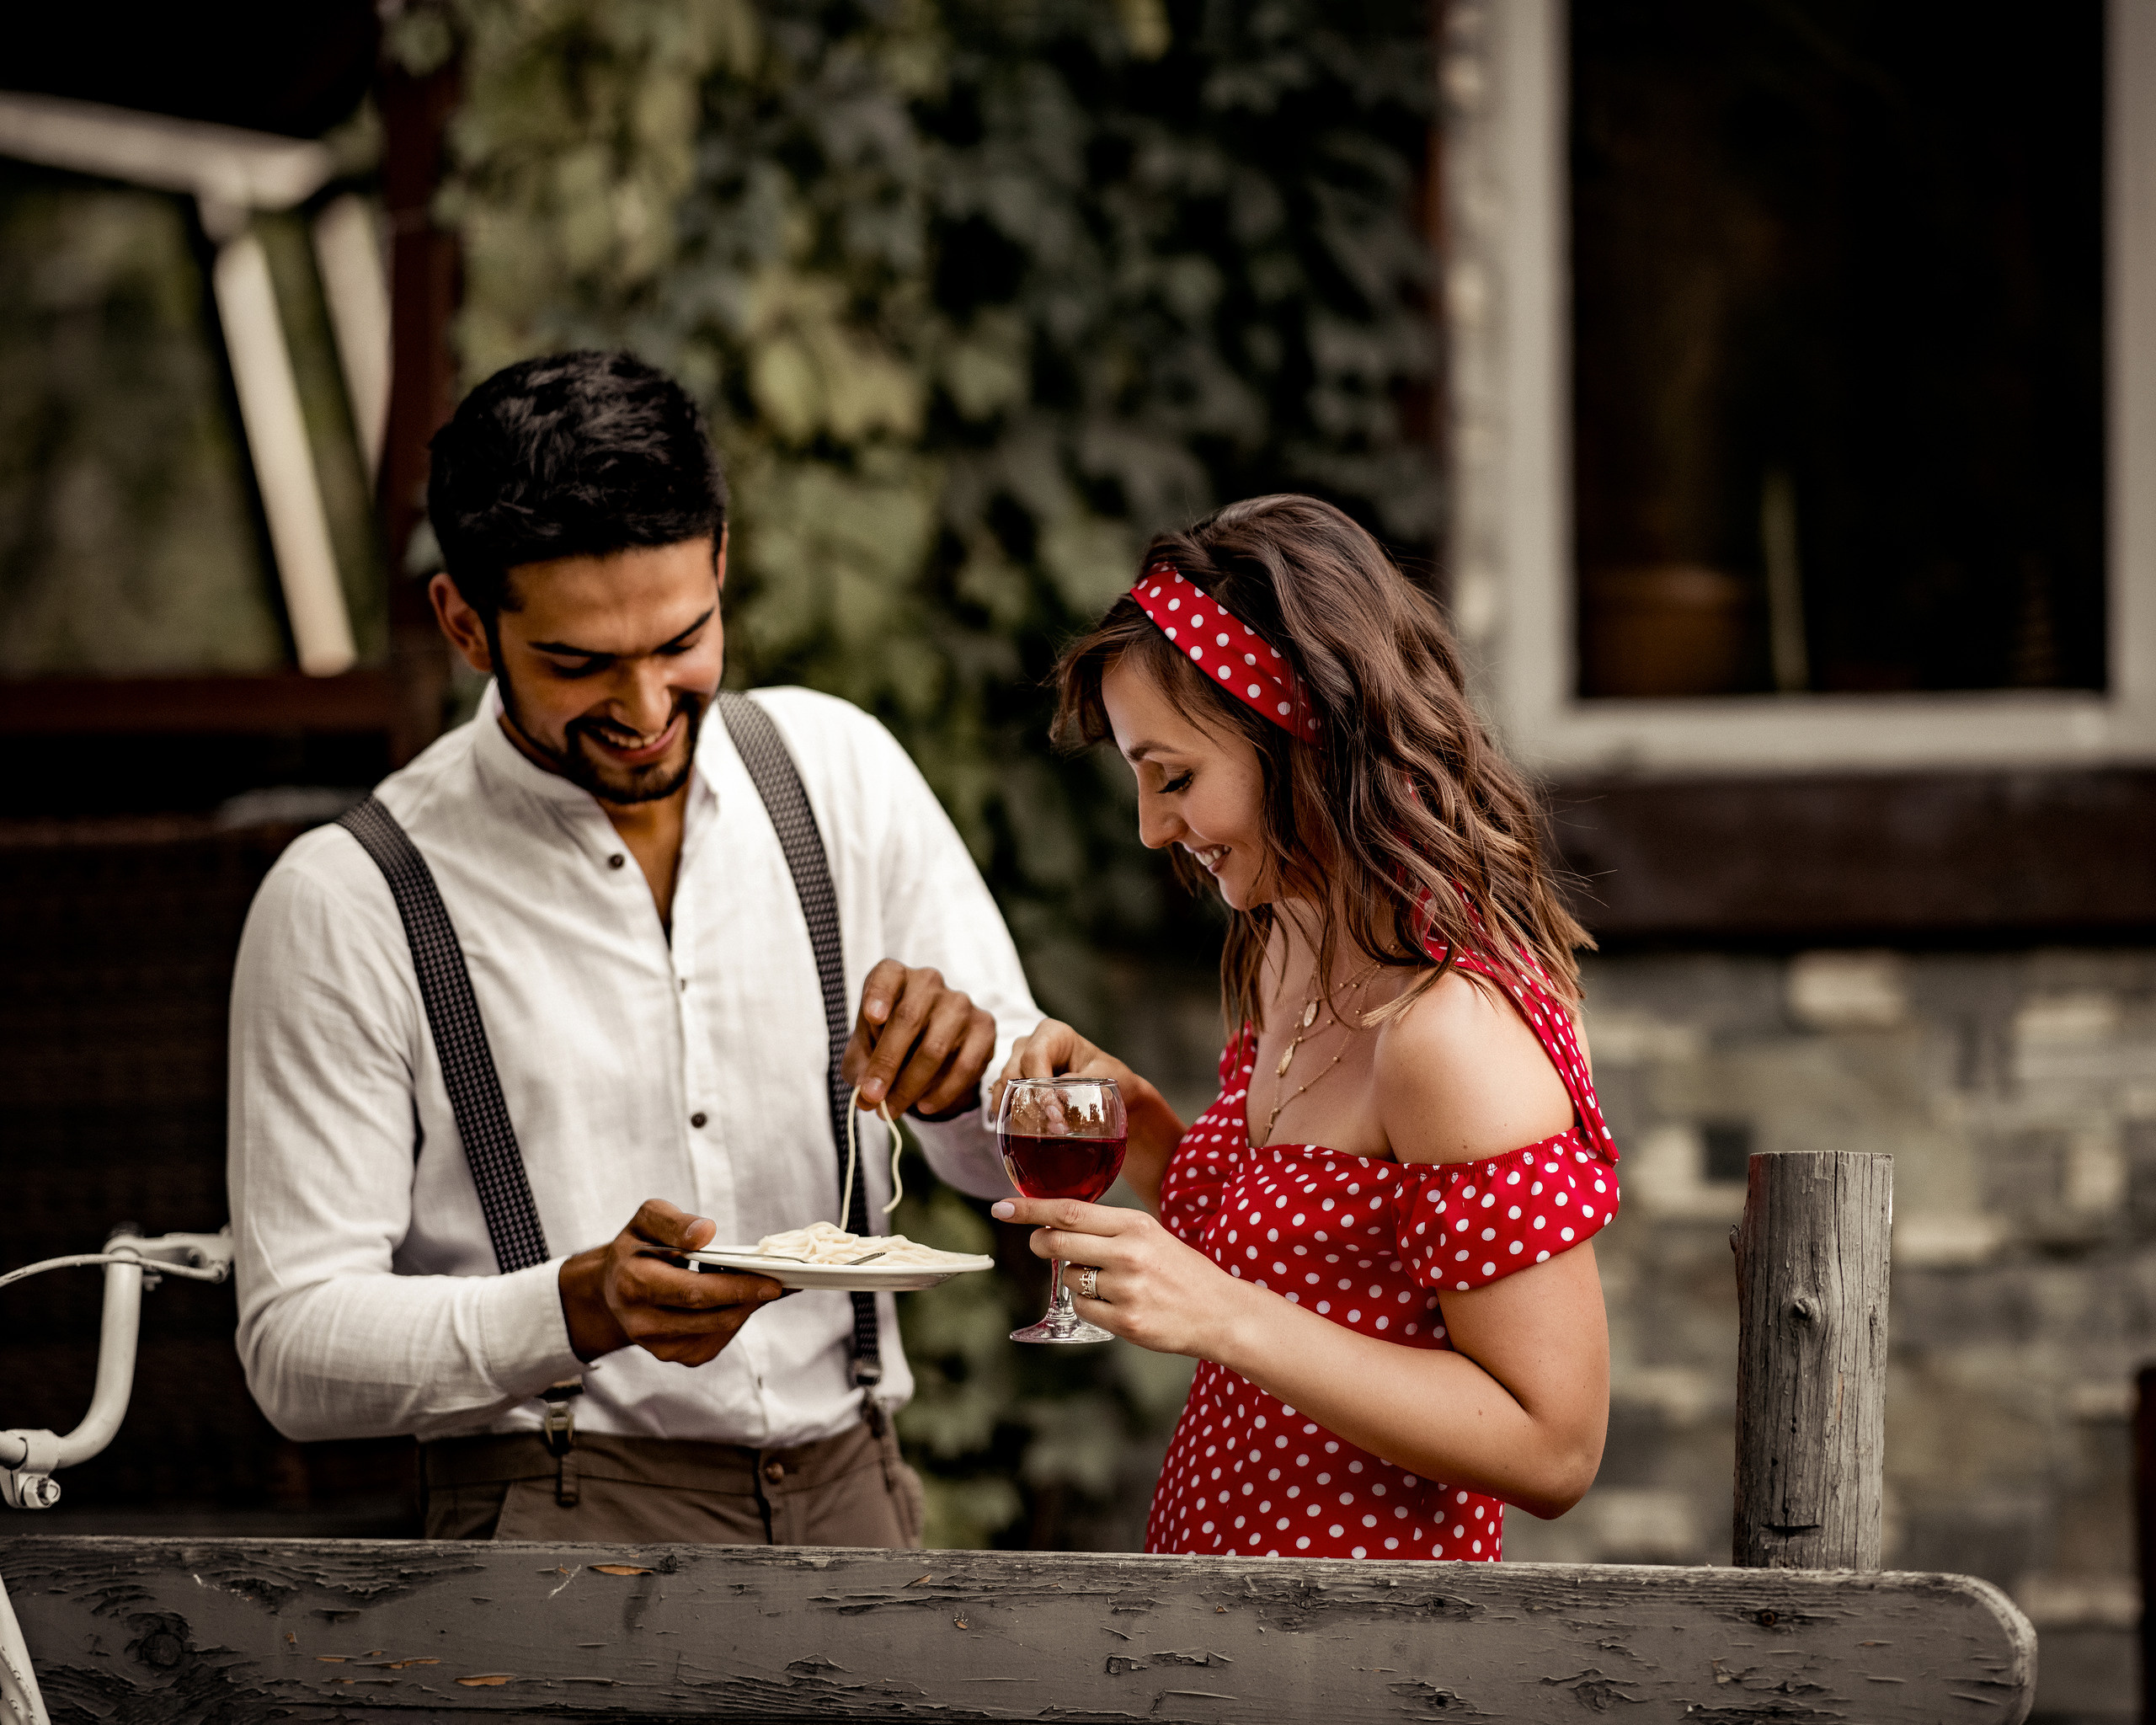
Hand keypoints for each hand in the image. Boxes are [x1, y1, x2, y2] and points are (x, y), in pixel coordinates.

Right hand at [557, 1199, 782, 1365]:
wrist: (613, 1289)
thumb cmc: (636, 1249)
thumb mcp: (647, 1221)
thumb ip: (674, 1222)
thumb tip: (706, 1231)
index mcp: (634, 1284)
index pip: (693, 1292)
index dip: (736, 1287)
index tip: (773, 1280)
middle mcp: (643, 1323)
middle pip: (712, 1316)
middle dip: (750, 1297)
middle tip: (780, 1279)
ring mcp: (659, 1346)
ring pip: (720, 1329)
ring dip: (744, 1305)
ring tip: (755, 1279)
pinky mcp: (676, 1356)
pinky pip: (718, 1339)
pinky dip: (734, 1316)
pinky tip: (736, 1296)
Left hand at [842, 959, 996, 1118]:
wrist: (928, 1051)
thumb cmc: (888, 1044)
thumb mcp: (864, 1053)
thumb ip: (861, 1070)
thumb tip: (867, 1097)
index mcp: (894, 977)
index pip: (886, 976)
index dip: (879, 995)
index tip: (871, 1016)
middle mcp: (928, 982)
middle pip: (908, 1019)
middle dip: (887, 1063)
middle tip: (872, 1096)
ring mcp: (960, 1002)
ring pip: (935, 1047)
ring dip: (911, 1085)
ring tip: (892, 1110)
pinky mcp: (984, 1026)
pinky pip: (965, 1065)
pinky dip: (943, 1091)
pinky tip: (925, 1106)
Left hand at [989, 1196, 1250, 1358]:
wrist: (1220, 1312)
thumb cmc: (1181, 1271)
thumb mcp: (1150, 1236)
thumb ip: (1107, 1230)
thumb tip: (1055, 1227)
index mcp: (1135, 1225)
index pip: (1071, 1211)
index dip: (1031, 1209)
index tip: (1002, 1207)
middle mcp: (1129, 1253)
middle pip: (1058, 1242)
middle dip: (1040, 1243)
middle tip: (1040, 1244)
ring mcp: (1126, 1288)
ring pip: (1068, 1279)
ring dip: (1074, 1280)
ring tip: (1107, 1283)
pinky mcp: (1125, 1320)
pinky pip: (1081, 1309)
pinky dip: (1088, 1307)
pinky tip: (1115, 1305)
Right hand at [994, 1022, 1184, 1208]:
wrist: (1111, 1091)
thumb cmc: (1110, 1076)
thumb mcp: (1107, 1074)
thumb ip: (1086, 1080)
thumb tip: (1062, 1095)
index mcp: (1052, 1033)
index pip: (1035, 1057)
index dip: (1041, 1088)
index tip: (1056, 1115)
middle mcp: (1029, 1045)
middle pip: (1014, 1073)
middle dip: (1031, 1105)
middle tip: (1055, 1130)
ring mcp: (1017, 1065)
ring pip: (1004, 1089)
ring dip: (1020, 1115)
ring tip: (1042, 1137)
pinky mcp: (1013, 1087)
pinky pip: (1002, 1101)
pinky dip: (1011, 1119)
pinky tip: (1024, 1136)